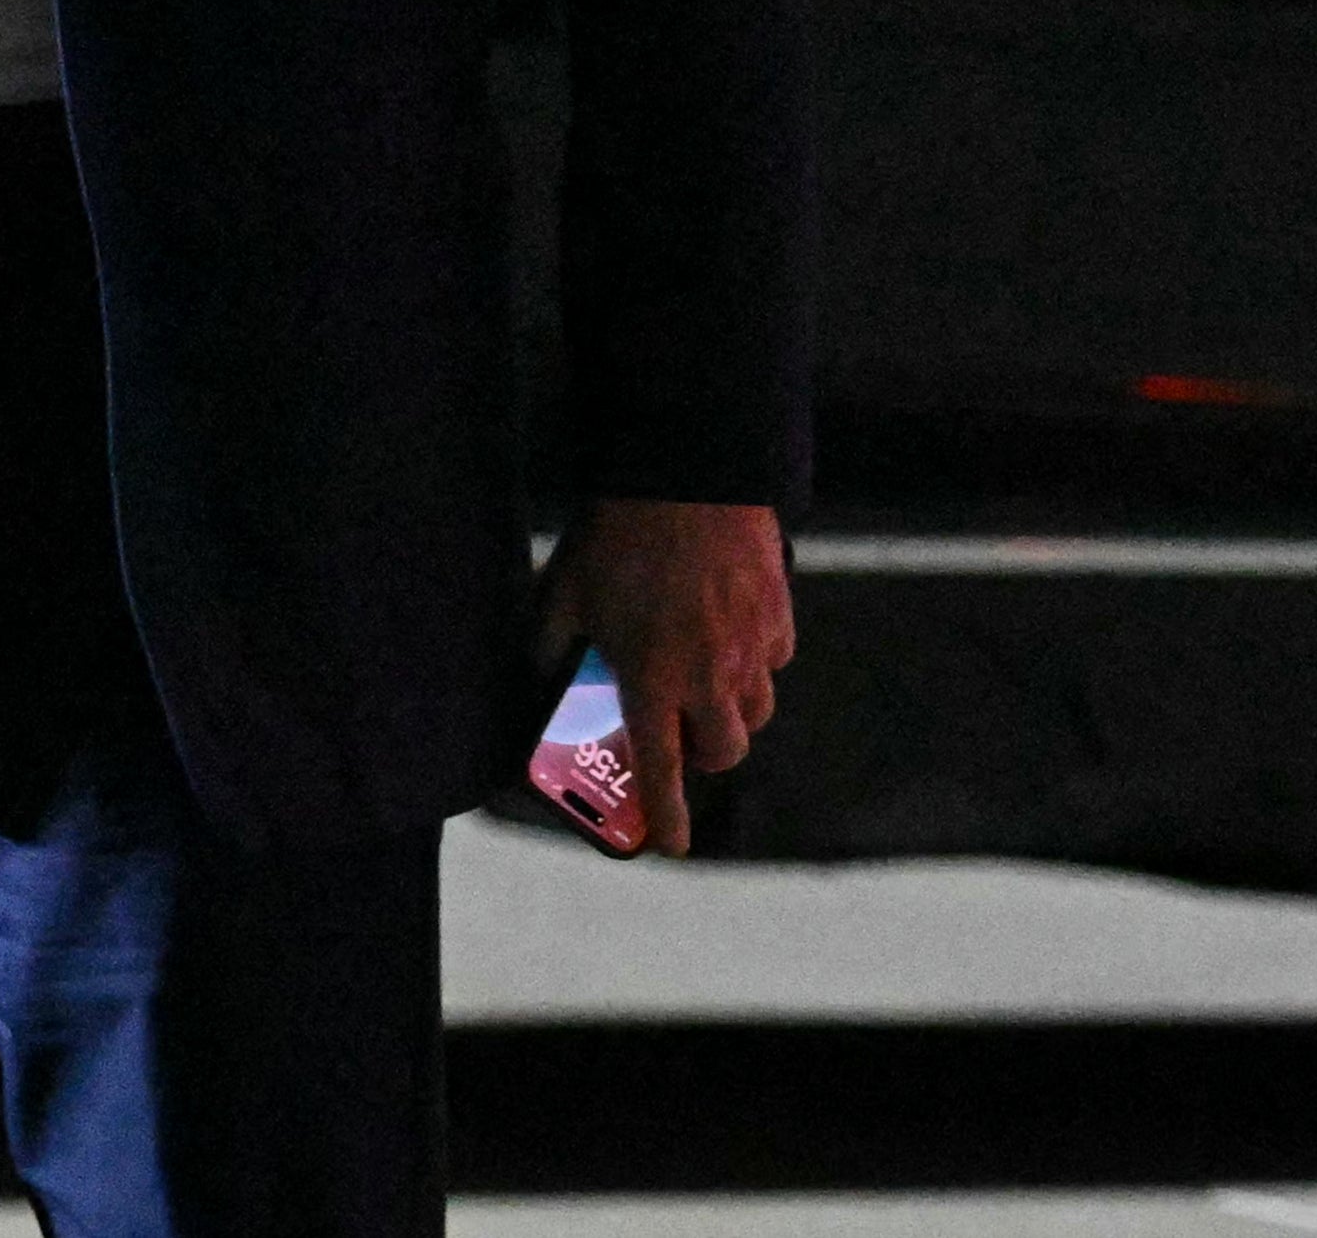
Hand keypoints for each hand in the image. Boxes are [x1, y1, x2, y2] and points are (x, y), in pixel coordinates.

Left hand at [537, 499, 793, 857]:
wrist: (688, 473)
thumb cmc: (618, 535)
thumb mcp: (563, 592)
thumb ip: (548, 647)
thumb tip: (539, 681)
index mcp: (654, 677)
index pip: (662, 768)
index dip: (664, 813)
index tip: (667, 844)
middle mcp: (710, 674)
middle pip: (723, 751)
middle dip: (703, 757)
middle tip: (681, 738)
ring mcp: (751, 648)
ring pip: (755, 712)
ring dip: (730, 713)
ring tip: (702, 684)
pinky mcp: (778, 617)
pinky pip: (773, 663)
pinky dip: (755, 664)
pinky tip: (727, 634)